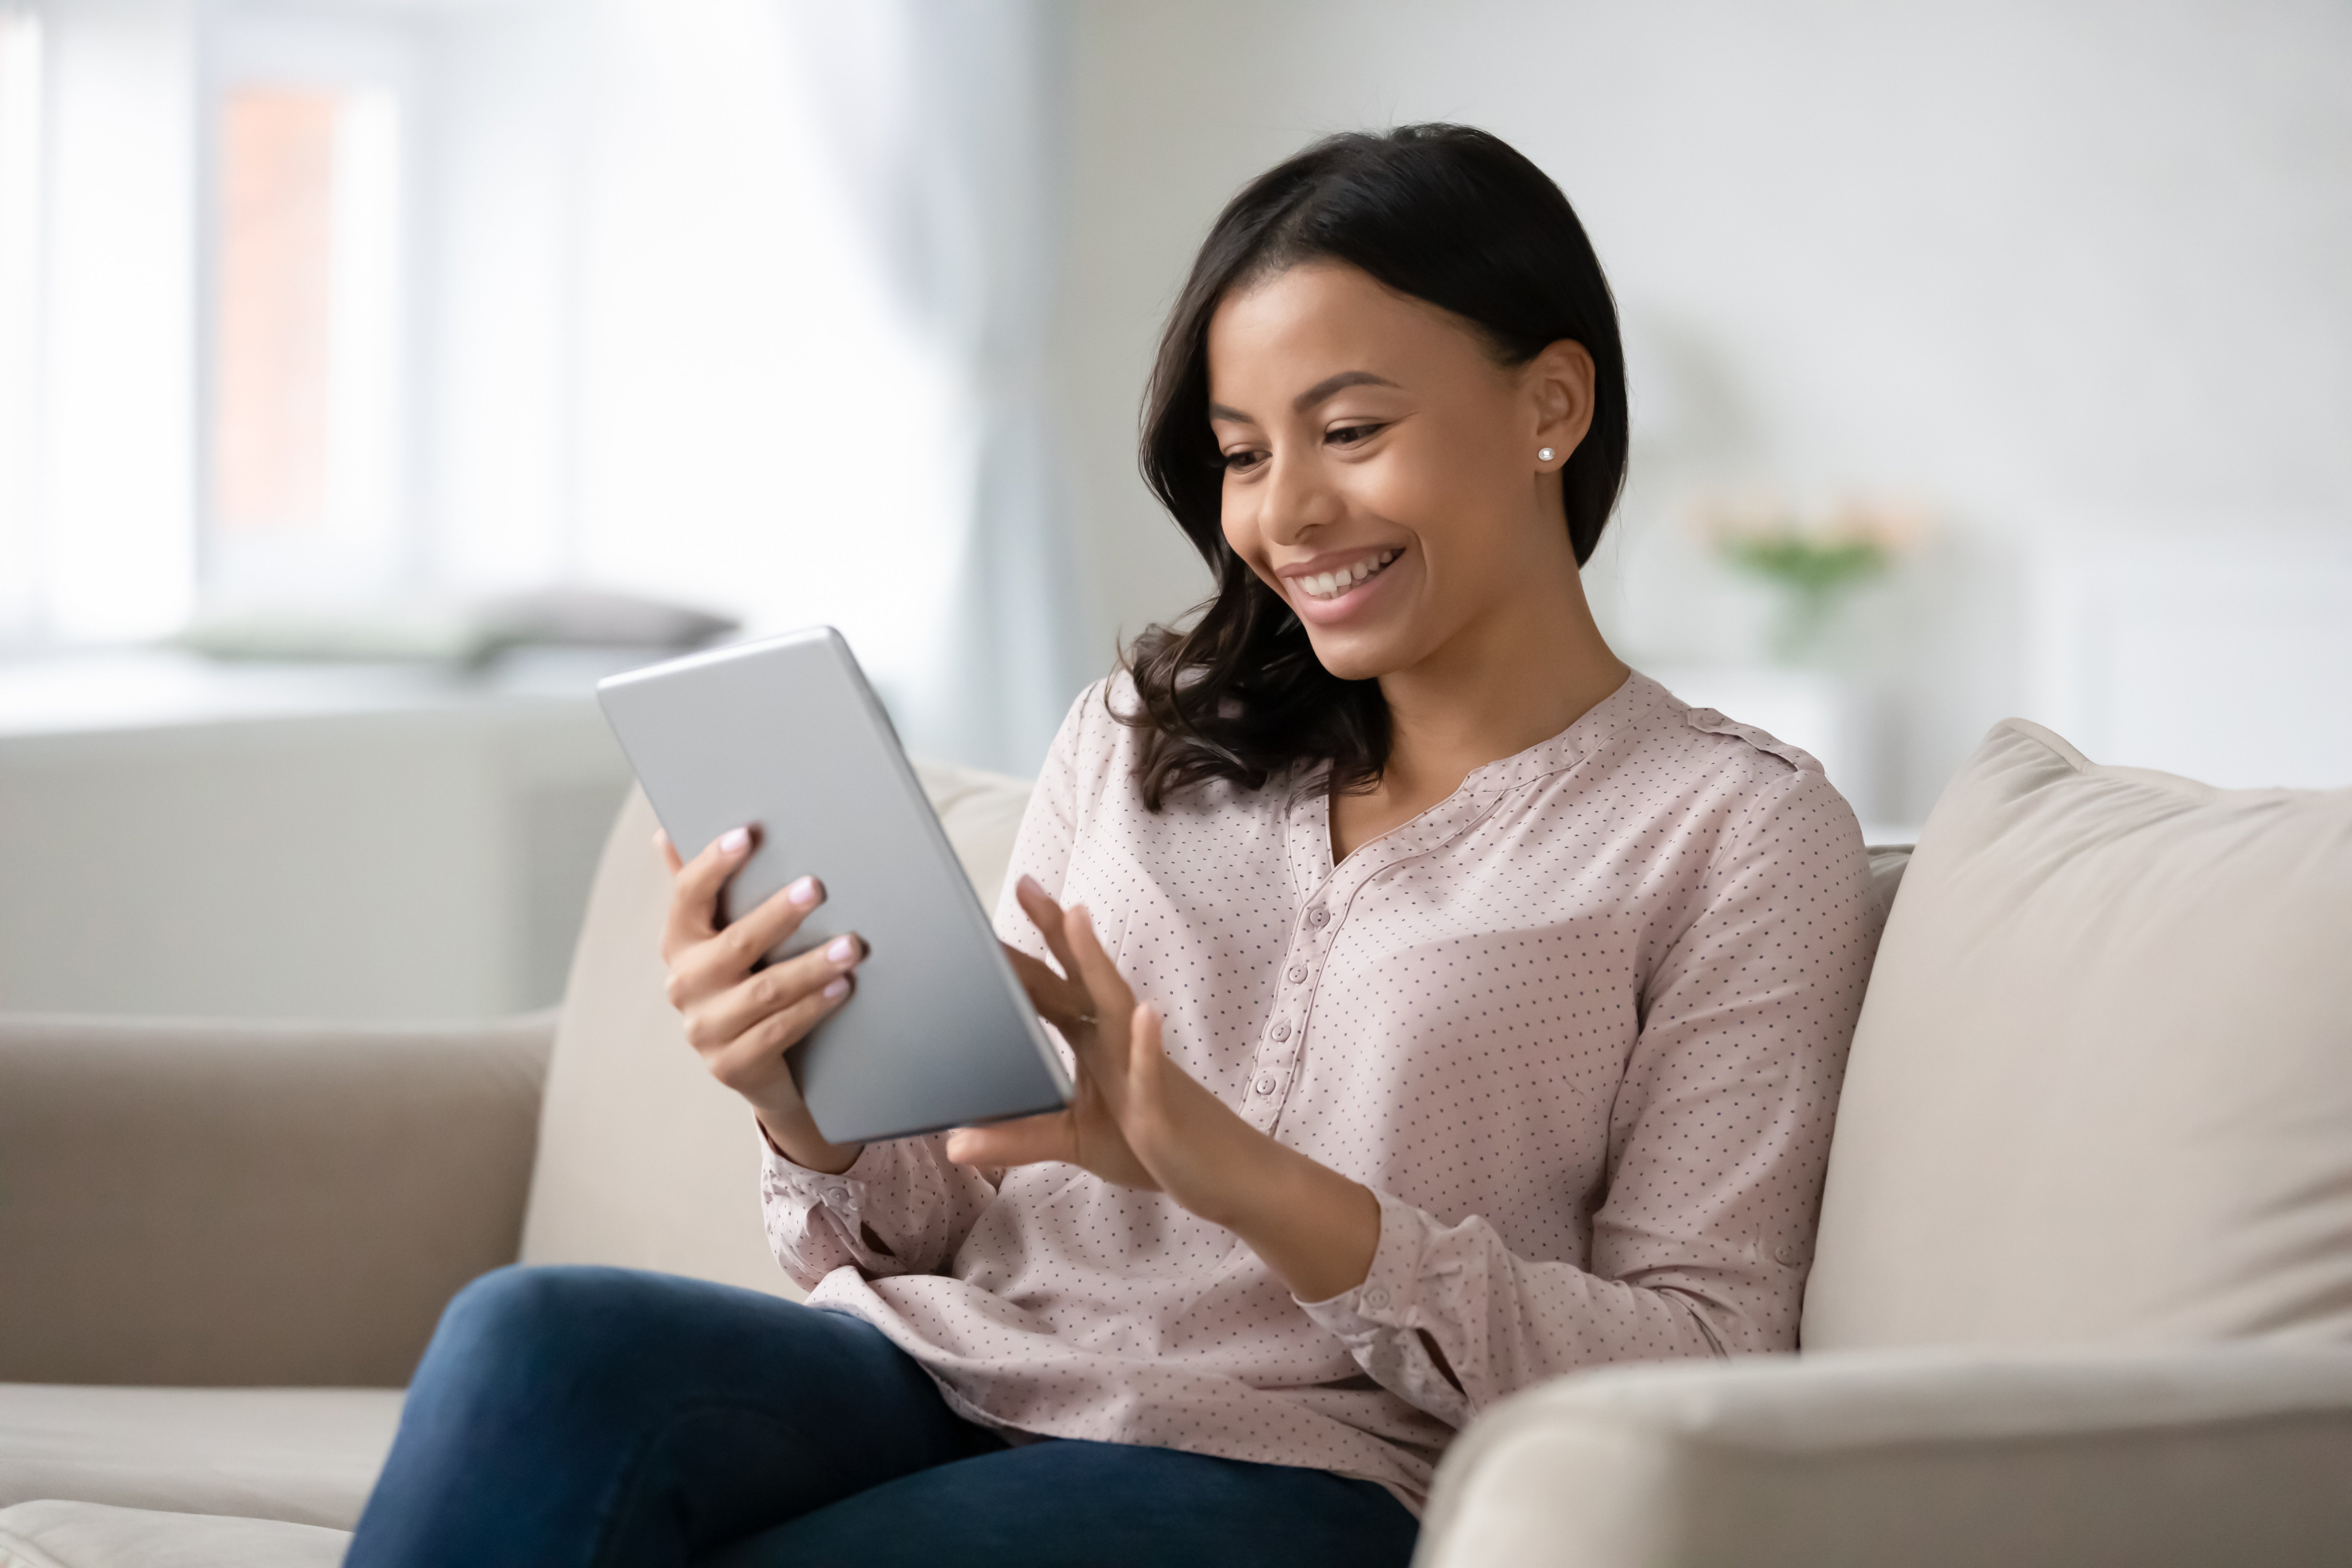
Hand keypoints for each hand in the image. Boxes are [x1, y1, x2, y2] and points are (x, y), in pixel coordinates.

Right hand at [657, 827, 863, 1173]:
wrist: (754, 1063)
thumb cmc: (742, 980)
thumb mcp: (720, 937)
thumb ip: (700, 888)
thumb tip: (665, 833)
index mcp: (679, 943)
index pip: (688, 895)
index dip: (713, 864)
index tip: (747, 835)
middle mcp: (684, 984)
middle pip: (735, 944)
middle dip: (778, 915)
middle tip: (816, 888)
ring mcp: (704, 1029)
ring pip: (764, 992)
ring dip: (811, 967)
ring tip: (851, 947)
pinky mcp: (731, 1065)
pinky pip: (778, 1031)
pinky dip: (813, 1008)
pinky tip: (842, 988)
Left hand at [948, 876, 1381, 1298]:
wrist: (1225, 1174)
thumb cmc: (1151, 1146)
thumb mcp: (1073, 1142)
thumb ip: (1017, 1139)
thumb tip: (953, 1145)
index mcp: (1095, 1044)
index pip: (1053, 990)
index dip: (1025, 954)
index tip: (993, 915)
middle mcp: (1116, 1042)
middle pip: (1080, 980)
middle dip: (1057, 933)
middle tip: (1028, 886)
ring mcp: (1141, 1067)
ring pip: (1116, 1007)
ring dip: (1096, 964)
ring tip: (1077, 919)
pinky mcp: (1161, 1103)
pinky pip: (1152, 1070)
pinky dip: (1147, 1044)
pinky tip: (1145, 1016)